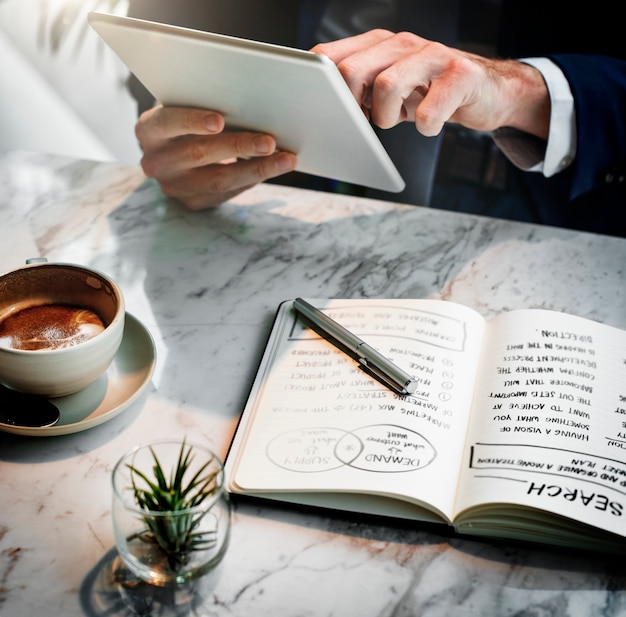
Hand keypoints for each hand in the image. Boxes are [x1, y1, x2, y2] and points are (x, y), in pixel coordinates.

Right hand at [135, 106, 297, 209]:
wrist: (172, 151)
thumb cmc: (185, 119)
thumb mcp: (184, 106)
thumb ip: (204, 102)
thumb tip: (250, 101)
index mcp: (148, 131)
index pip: (167, 123)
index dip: (192, 121)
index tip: (219, 120)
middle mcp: (155, 162)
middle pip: (199, 154)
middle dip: (239, 146)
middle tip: (270, 141)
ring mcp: (173, 186)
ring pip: (218, 180)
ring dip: (256, 169)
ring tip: (285, 160)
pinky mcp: (193, 202)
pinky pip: (227, 192)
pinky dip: (253, 179)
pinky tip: (274, 168)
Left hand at [311, 30, 549, 139]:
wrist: (487, 92)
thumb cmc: (430, 93)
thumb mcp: (389, 89)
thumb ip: (359, 90)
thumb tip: (322, 109)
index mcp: (378, 45)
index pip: (329, 57)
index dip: (323, 89)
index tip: (333, 112)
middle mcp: (402, 43)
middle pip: (351, 71)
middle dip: (352, 106)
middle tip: (369, 120)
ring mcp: (433, 55)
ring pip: (386, 86)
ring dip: (386, 118)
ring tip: (400, 119)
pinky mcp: (460, 75)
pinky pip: (428, 111)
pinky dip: (425, 127)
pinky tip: (429, 125)